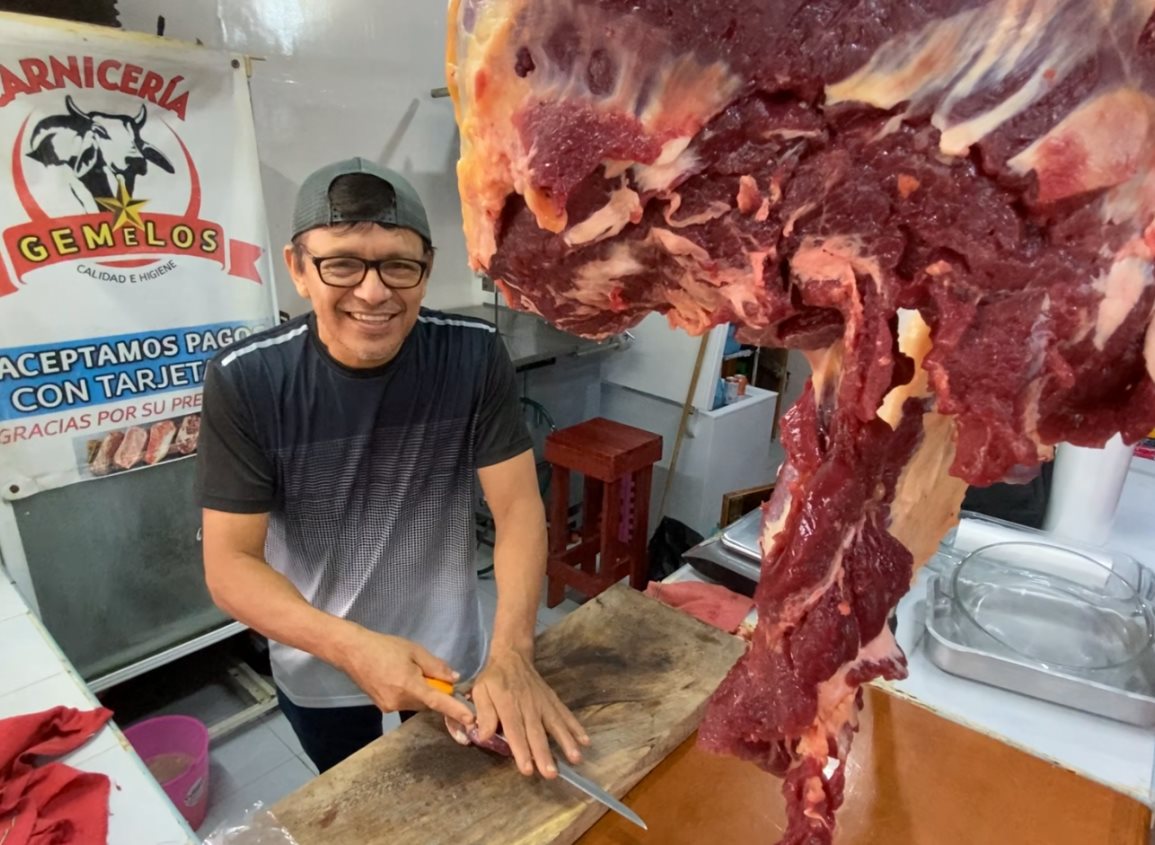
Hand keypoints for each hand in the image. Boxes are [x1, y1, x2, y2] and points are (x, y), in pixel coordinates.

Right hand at [338, 627, 474, 726]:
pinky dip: (410, 694)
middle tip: (431, 673)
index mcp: (409, 685)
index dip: (456, 710)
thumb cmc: (384, 647)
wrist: (352, 652)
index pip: (438, 701)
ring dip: (422, 693)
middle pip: (428, 703)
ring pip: (417, 704)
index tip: (471, 720)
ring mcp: (389, 707)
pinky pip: (405, 703)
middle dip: (435, 691)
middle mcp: (399, 701)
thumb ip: (436, 666)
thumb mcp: (414, 651)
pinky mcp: (383, 707)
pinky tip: (400, 678)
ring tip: (408, 671)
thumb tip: (454, 679)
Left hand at [448, 649, 588, 778]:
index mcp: (508, 705)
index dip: (521, 750)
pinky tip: (585, 741)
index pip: (515, 731)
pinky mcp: (553, 701)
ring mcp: (543, 703)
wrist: (513, 656)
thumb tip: (483, 736)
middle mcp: (528, 706)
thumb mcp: (480, 691)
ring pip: (555, 724)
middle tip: (551, 773)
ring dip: (566, 742)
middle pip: (537, 733)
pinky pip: (565, 715)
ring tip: (575, 759)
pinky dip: (576, 728)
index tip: (527, 769)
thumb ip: (483, 713)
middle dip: (544, 754)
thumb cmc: (494, 679)